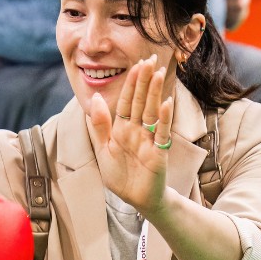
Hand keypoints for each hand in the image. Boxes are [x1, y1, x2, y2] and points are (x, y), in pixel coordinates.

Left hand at [87, 56, 173, 215]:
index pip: (126, 101)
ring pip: (151, 112)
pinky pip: (160, 133)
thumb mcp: (103, 149)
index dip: (131, 83)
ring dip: (154, 93)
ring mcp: (148, 140)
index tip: (137, 64)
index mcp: (121, 128)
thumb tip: (95, 98)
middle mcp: (137, 130)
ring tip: (158, 73)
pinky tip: (165, 103)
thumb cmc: (120, 176)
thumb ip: (100, 125)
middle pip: (140, 101)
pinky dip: (163, 118)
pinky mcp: (158, 153)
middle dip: (144, 81)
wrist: (136, 200)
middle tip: (150, 59)